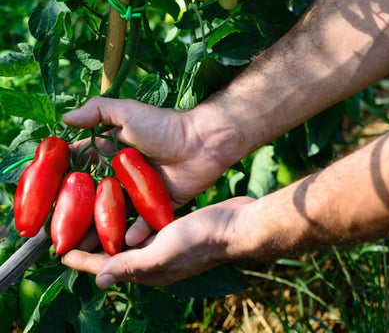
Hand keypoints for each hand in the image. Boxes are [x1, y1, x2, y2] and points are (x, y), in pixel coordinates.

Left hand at [61, 197, 254, 286]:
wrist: (234, 226)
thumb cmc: (199, 240)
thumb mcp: (163, 254)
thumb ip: (132, 266)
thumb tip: (100, 280)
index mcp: (146, 270)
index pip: (104, 266)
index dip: (81, 259)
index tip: (58, 250)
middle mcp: (151, 259)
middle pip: (112, 253)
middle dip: (90, 243)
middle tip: (70, 226)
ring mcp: (161, 244)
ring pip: (126, 238)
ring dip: (108, 228)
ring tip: (90, 212)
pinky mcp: (170, 229)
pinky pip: (142, 227)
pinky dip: (128, 218)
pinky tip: (122, 204)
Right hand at [63, 96, 240, 244]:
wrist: (203, 141)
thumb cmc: (164, 125)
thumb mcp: (128, 112)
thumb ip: (97, 111)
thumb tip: (65, 118)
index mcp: (112, 152)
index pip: (81, 169)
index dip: (63, 183)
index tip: (44, 202)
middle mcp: (123, 174)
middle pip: (94, 197)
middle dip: (77, 215)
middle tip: (59, 236)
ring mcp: (140, 191)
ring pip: (116, 214)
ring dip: (100, 231)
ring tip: (83, 250)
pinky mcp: (159, 204)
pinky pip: (144, 222)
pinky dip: (135, 233)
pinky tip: (123, 246)